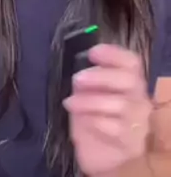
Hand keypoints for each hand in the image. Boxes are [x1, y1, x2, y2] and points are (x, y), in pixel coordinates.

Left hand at [64, 43, 152, 174]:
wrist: (101, 156)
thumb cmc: (94, 119)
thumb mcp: (88, 96)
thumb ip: (88, 83)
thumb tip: (80, 77)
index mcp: (130, 83)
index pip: (132, 62)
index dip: (113, 54)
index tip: (93, 53)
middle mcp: (139, 100)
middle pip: (129, 80)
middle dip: (101, 77)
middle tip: (77, 79)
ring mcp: (139, 123)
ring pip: (119, 104)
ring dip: (90, 101)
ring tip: (70, 103)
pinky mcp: (131, 143)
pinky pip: (113, 127)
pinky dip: (94, 121)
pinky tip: (84, 122)